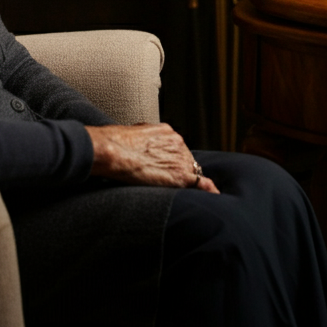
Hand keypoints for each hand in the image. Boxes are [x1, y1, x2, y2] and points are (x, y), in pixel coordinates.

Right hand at [85, 123, 219, 192]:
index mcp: (167, 131)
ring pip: (190, 171)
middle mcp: (178, 141)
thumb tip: (143, 144)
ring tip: (166, 186)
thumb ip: (147, 138)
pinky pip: (200, 183)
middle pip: (185, 159)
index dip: (171, 159)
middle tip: (161, 178)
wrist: (113, 151)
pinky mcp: (179, 175)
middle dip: (177, 168)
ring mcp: (180, 158)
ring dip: (183, 178)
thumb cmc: (117, 142)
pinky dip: (208, 189)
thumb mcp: (135, 132)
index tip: (165, 165)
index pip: (176, 148)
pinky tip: (213, 195)